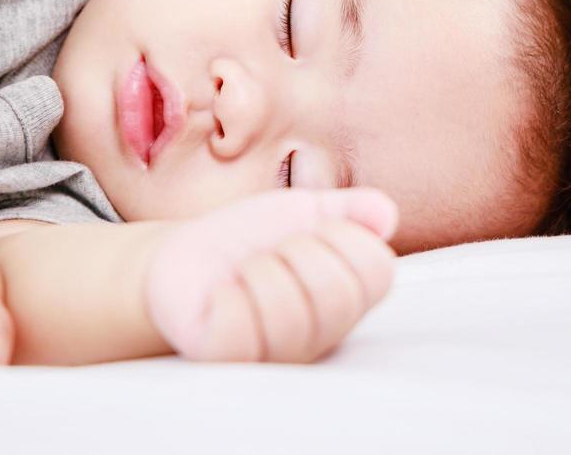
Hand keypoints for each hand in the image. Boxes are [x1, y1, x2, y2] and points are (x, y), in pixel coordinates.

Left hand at [146, 189, 397, 362]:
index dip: (342, 236)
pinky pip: (242, 329)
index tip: (310, 233)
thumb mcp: (302, 211)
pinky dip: (227, 293)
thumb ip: (349, 209)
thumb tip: (386, 216)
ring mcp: (277, 355)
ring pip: (290, 313)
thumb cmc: (249, 238)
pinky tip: (221, 293)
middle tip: (272, 251)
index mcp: (347, 300)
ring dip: (259, 270)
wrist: (184, 254)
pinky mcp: (229, 359)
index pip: (379, 272)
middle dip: (297, 251)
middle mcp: (321, 336)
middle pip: (338, 294)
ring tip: (245, 271)